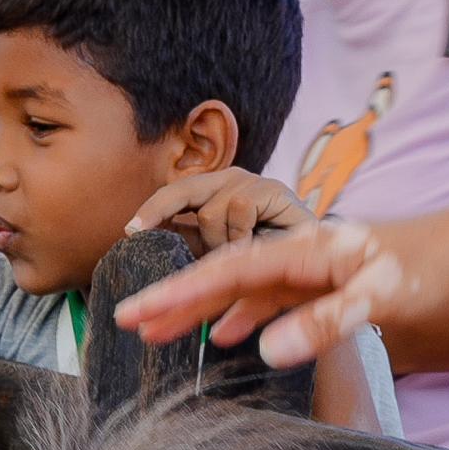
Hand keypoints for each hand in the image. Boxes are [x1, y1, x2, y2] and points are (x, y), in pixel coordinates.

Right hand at [113, 210, 448, 369]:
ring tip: (161, 334)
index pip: (225, 272)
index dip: (177, 293)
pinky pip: (269, 299)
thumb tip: (266, 352)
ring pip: (241, 289)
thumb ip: (324, 323)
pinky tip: (225, 336)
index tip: (135, 312)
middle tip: (126, 324)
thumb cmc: (429, 268)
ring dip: (201, 310)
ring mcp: (309, 268)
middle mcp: (298, 253)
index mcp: (302, 250)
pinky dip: (242, 316)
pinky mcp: (324, 282)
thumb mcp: (379, 298)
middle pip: (223, 276)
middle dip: (175, 299)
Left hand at [129, 167, 316, 250]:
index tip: (128, 231)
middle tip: (134, 232)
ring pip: (209, 211)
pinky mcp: (273, 188)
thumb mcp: (220, 260)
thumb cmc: (268, 265)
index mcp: (214, 195)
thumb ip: (192, 251)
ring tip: (238, 257)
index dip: (151, 210)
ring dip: (218, 244)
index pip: (174, 197)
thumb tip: (150, 256)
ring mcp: (251, 183)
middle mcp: (229, 182)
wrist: (320, 267)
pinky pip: (237, 210)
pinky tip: (257, 246)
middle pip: (182, 190)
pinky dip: (242, 236)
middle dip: (156, 212)